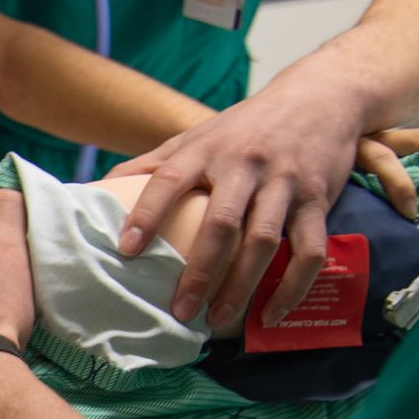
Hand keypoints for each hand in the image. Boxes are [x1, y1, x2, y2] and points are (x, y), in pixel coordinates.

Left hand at [112, 63, 418, 329]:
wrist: (319, 98)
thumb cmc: (246, 127)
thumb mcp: (197, 135)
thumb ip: (152, 164)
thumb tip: (98, 191)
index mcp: (206, 149)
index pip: (168, 180)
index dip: (146, 213)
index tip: (126, 250)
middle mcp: (245, 164)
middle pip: (221, 224)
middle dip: (199, 272)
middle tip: (180, 311)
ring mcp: (284, 182)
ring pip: (263, 242)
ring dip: (241, 287)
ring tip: (219, 320)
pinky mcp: (318, 199)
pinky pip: (309, 251)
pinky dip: (293, 288)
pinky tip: (272, 315)